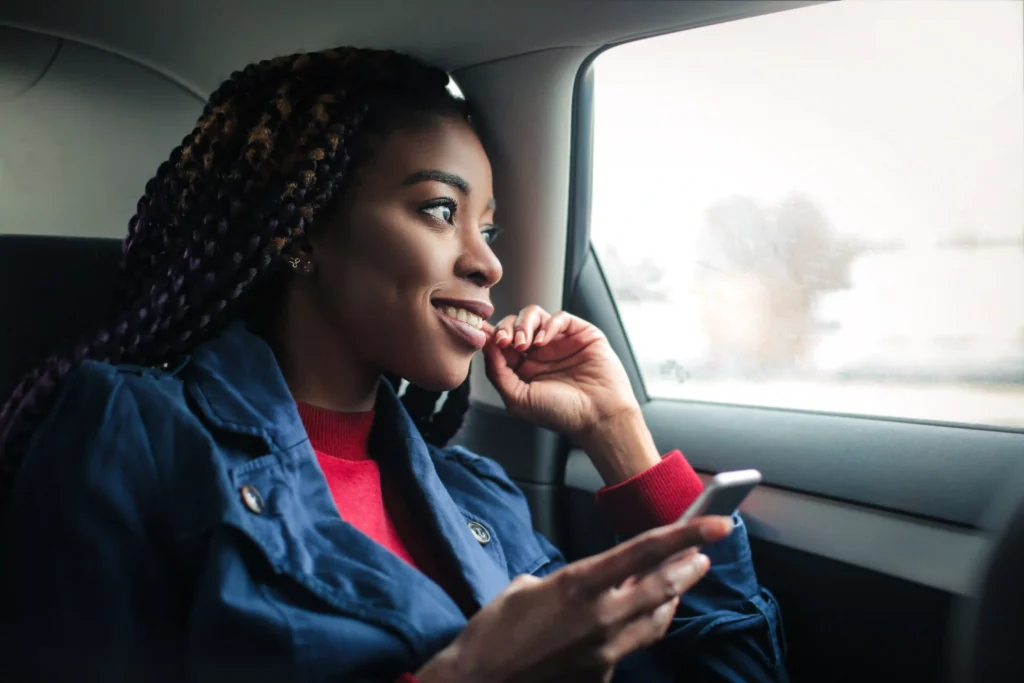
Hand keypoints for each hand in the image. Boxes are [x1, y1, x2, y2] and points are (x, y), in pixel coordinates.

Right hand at [414, 515, 733, 682]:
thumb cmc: (493, 631)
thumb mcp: (527, 588)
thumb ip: (569, 581)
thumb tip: (593, 582)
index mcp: (578, 585)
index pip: (644, 552)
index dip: (685, 534)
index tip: (715, 523)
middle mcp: (600, 617)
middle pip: (663, 587)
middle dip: (689, 566)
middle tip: (705, 554)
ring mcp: (605, 651)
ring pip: (656, 620)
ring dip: (670, 599)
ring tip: (679, 582)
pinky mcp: (602, 676)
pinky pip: (630, 646)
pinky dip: (636, 628)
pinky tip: (631, 620)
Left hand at [482, 306, 660, 483]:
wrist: (599, 417)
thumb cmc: (561, 414)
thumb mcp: (518, 399)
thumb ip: (498, 373)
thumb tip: (486, 345)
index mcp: (523, 367)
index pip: (501, 342)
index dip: (491, 336)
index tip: (485, 336)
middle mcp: (540, 352)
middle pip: (514, 324)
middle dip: (505, 329)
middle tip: (505, 342)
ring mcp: (560, 341)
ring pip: (534, 314)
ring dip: (523, 324)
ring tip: (523, 343)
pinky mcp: (581, 333)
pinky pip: (560, 317)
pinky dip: (548, 325)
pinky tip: (543, 342)